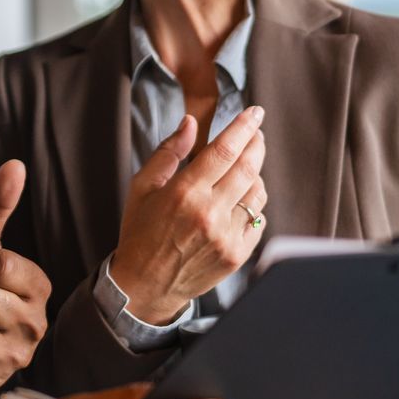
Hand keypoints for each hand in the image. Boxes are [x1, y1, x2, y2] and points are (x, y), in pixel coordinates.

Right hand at [109, 107, 268, 323]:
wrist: (144, 285)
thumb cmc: (140, 232)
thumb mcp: (142, 187)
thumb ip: (169, 152)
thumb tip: (190, 123)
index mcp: (184, 192)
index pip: (225, 150)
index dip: (243, 127)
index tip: (254, 113)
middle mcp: (209, 213)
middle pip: (248, 168)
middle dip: (256, 145)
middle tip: (256, 133)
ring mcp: (226, 236)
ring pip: (257, 193)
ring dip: (256, 174)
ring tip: (245, 168)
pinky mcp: (237, 255)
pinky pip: (258, 219)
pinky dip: (254, 204)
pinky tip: (240, 201)